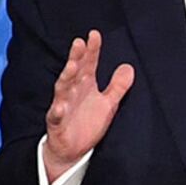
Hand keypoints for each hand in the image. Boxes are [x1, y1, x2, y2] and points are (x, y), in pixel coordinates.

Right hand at [42, 31, 133, 178]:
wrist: (73, 150)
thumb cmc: (88, 124)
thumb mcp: (108, 104)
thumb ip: (117, 86)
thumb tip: (129, 67)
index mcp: (85, 86)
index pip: (89, 64)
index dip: (92, 50)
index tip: (94, 34)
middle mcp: (73, 93)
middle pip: (74, 72)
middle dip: (76, 57)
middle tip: (79, 43)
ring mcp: (63, 106)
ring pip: (62, 89)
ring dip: (66, 77)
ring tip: (72, 66)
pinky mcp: (57, 124)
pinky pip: (56, 116)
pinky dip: (58, 111)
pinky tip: (60, 106)